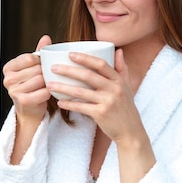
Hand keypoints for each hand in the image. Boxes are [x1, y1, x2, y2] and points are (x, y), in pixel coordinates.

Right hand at [3, 35, 51, 128]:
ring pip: (40, 79)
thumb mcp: (33, 67)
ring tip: (46, 85)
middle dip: (45, 73)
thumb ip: (39, 52)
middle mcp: (8, 79)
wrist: (29, 109)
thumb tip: (46, 38)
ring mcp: (14, 91)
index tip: (41, 66)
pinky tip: (47, 93)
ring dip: (47, 82)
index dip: (40, 61)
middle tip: (46, 78)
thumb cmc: (32, 86)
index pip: (29, 57)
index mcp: (9, 68)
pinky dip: (48, 92)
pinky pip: (43, 92)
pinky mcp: (23, 101)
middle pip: (35, 69)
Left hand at [48, 48, 155, 182]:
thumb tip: (118, 50)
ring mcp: (107, 102)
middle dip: (68, 70)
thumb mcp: (127, 87)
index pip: (101, 64)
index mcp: (118, 80)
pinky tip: (59, 102)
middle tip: (53, 68)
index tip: (70, 54)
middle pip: (88, 76)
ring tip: (50, 85)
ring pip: (81, 92)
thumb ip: (121, 68)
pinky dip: (69, 104)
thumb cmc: (126, 108)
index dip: (85, 58)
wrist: (131, 132)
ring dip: (63, 88)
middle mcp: (114, 89)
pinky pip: (81, 107)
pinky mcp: (101, 114)